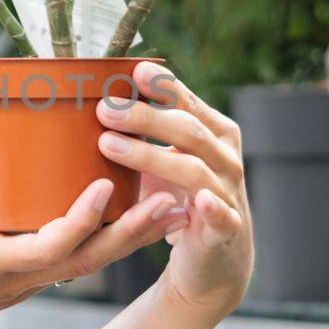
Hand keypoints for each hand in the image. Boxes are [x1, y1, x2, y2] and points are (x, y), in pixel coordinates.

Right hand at [0, 113, 189, 328]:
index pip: (51, 246)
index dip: (82, 218)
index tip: (106, 184)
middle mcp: (18, 279)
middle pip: (89, 259)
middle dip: (133, 232)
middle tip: (172, 203)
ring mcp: (22, 284)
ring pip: (86, 262)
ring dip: (127, 238)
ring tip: (167, 209)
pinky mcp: (19, 280)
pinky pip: (70, 261)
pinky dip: (102, 240)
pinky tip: (119, 217)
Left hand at [94, 60, 252, 319]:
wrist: (216, 257)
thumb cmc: (183, 196)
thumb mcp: (167, 158)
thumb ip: (147, 129)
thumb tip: (100, 96)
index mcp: (215, 134)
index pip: (189, 103)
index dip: (164, 87)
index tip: (135, 71)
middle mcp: (225, 158)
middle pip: (188, 131)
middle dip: (145, 118)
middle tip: (104, 109)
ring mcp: (228, 193)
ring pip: (194, 170)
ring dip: (151, 156)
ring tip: (109, 146)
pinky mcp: (226, 229)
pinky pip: (221, 216)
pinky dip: (212, 208)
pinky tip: (197, 200)